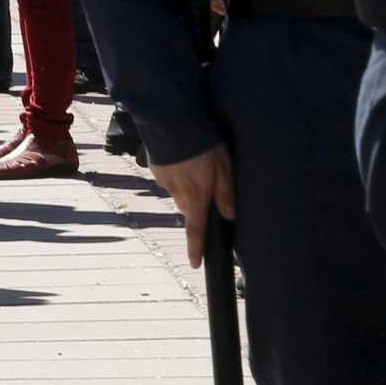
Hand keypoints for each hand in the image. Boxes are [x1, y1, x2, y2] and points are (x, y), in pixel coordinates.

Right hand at [151, 143, 234, 269]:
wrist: (172, 121)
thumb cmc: (204, 144)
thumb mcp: (224, 168)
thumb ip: (226, 193)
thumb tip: (229, 215)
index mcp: (196, 196)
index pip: (196, 230)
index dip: (195, 248)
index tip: (194, 264)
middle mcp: (177, 193)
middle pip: (187, 208)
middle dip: (196, 203)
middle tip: (206, 182)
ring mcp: (164, 181)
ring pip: (178, 192)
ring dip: (187, 184)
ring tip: (194, 162)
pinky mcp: (156, 168)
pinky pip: (168, 177)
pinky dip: (176, 171)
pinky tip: (182, 156)